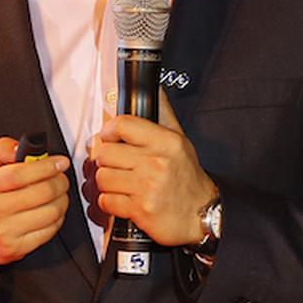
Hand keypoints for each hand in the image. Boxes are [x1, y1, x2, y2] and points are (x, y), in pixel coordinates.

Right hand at [0, 137, 69, 268]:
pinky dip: (57, 218)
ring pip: (49, 213)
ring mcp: (2, 233)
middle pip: (40, 193)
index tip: (59, 162)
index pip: (20, 175)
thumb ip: (1, 149)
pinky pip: (48, 232)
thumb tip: (23, 148)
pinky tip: (51, 210)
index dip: (46, 167)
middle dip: (59, 181)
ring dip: (61, 199)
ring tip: (58, 192)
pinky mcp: (13, 249)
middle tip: (60, 176)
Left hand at [91, 96, 215, 246]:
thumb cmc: (187, 178)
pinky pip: (106, 201)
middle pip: (106, 153)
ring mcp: (147, 187)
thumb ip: (163, 114)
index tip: (108, 136)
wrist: (201, 215)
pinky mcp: (139, 209)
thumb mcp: (180, 141)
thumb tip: (155, 87)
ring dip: (107, 182)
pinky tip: (122, 199)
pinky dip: (110, 202)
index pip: (123, 125)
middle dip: (106, 160)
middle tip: (114, 164)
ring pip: (102, 177)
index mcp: (165, 141)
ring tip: (120, 182)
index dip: (108, 130)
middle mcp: (156, 162)